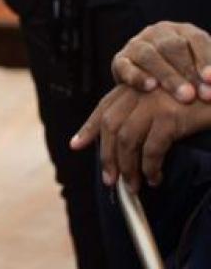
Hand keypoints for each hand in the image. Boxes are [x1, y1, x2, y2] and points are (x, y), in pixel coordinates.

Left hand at [71, 85, 210, 191]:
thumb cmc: (199, 102)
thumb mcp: (166, 102)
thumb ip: (144, 114)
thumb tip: (124, 148)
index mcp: (135, 87)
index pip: (104, 108)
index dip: (88, 128)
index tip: (75, 145)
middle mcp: (140, 92)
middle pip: (110, 126)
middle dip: (107, 156)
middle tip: (110, 180)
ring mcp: (153, 102)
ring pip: (127, 140)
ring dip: (127, 167)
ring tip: (133, 186)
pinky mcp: (170, 116)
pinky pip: (152, 149)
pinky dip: (150, 168)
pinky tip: (155, 178)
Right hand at [113, 22, 210, 102]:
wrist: (150, 84)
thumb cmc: (185, 79)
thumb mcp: (200, 71)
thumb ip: (208, 76)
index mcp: (182, 31)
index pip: (196, 40)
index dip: (206, 59)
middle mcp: (158, 33)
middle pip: (173, 47)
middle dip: (188, 71)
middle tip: (201, 94)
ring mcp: (136, 45)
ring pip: (150, 55)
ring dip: (168, 76)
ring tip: (185, 96)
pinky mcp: (120, 60)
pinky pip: (126, 67)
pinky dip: (138, 76)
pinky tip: (151, 88)